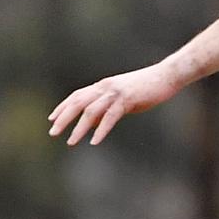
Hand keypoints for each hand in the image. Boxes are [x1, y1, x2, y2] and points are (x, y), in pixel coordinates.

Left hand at [48, 61, 181, 145]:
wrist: (167, 75)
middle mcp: (107, 86)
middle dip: (64, 117)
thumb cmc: (147, 87)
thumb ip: (106, 107)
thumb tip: (90, 122)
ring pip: (92, 110)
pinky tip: (94, 141)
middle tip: (52, 133)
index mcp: (105, 85)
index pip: (78, 95)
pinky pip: (111, 116)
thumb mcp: (123, 98)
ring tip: (70, 142)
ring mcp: (117, 92)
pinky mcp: (128, 99)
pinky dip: (101, 129)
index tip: (52, 118)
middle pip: (79, 101)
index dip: (64, 106)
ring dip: (79, 127)